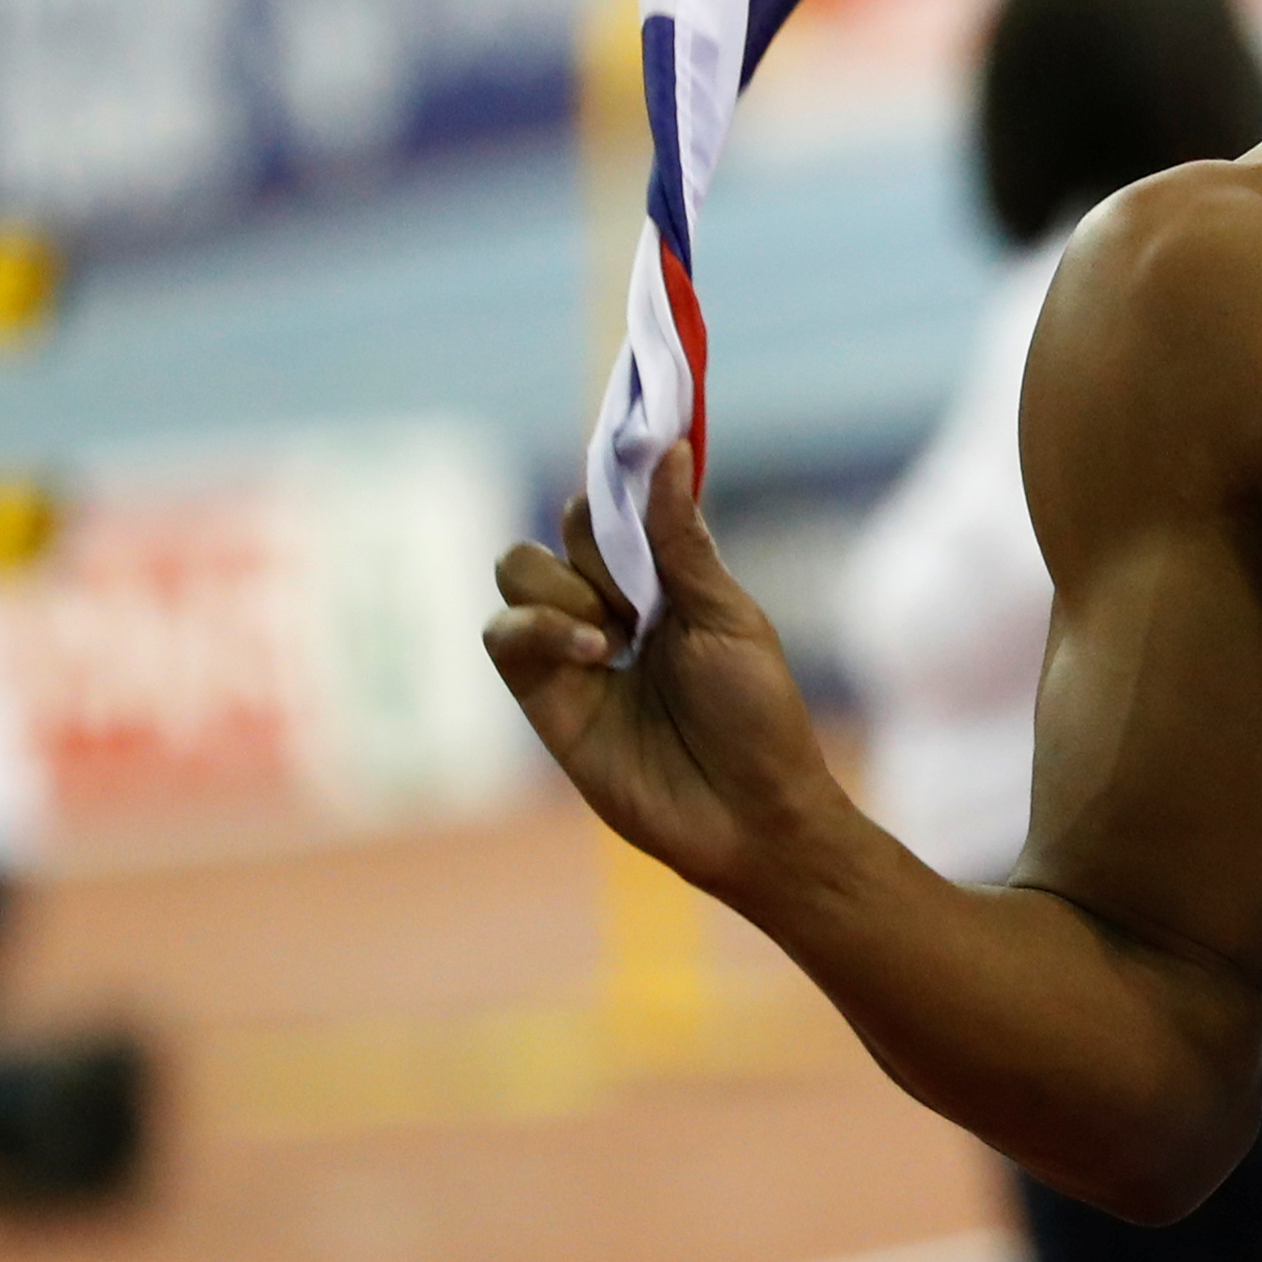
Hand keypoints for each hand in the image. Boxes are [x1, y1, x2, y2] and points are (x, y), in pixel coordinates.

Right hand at [484, 445, 840, 905]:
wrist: (751, 813)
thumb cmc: (758, 714)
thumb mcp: (727, 615)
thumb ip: (680, 540)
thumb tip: (672, 448)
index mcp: (665, 580)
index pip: (613, 509)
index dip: (613, 488)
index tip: (625, 470)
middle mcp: (613, 608)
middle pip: (557, 534)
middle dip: (588, 544)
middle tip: (640, 594)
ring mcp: (574, 653)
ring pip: (517, 574)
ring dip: (560, 586)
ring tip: (616, 634)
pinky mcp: (545, 701)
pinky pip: (504, 637)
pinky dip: (537, 627)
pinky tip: (594, 652)